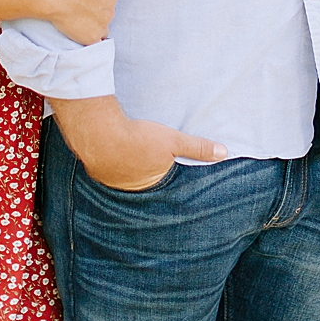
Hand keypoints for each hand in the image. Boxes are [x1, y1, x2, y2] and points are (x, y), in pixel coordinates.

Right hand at [45, 0, 116, 46]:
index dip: (95, 0)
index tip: (83, 1)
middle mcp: (111, 9)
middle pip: (105, 13)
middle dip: (94, 12)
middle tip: (78, 11)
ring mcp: (102, 24)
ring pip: (101, 27)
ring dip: (93, 26)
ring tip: (78, 24)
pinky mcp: (92, 37)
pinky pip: (94, 41)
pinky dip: (88, 38)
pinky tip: (80, 36)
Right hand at [59, 102, 226, 190]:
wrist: (98, 132)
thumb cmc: (138, 139)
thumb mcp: (173, 141)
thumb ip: (197, 148)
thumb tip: (223, 153)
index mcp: (150, 184)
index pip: (162, 180)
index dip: (165, 169)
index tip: (166, 160)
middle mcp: (129, 187)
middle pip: (142, 178)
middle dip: (146, 168)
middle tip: (148, 154)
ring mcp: (110, 179)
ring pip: (124, 172)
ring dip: (128, 162)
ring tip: (133, 150)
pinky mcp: (96, 167)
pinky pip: (108, 164)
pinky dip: (113, 157)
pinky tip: (115, 146)